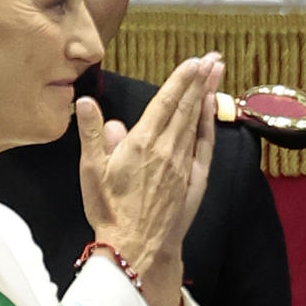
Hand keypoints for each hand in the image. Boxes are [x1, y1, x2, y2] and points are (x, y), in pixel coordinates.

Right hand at [78, 54, 222, 305]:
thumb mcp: (91, 171)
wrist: (136, 248)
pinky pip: (204, 144)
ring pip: (197, 121)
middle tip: (212, 57)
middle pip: (186, 106)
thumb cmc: (109, 210)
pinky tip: (211, 109)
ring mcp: (183, 163)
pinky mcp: (193, 179)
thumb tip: (88, 101)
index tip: (193, 60)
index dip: (180, 79)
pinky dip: (208, 123)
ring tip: (217, 71)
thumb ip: (93, 133)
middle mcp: (167, 148)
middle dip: (199, 79)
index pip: (165, 102)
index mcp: (141, 143)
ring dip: (206, 94)